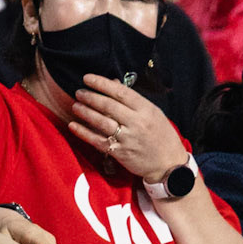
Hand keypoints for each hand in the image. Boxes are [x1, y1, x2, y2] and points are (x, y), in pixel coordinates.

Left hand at [68, 77, 184, 184]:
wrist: (169, 165)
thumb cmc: (162, 136)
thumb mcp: (153, 113)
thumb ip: (133, 100)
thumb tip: (113, 84)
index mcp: (146, 110)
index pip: (120, 92)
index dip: (101, 84)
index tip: (87, 78)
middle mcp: (137, 123)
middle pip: (108, 106)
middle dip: (90, 97)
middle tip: (79, 92)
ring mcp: (128, 139)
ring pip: (102, 122)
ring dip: (85, 113)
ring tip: (75, 106)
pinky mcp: (120, 153)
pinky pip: (98, 141)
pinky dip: (84, 133)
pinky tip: (74, 125)